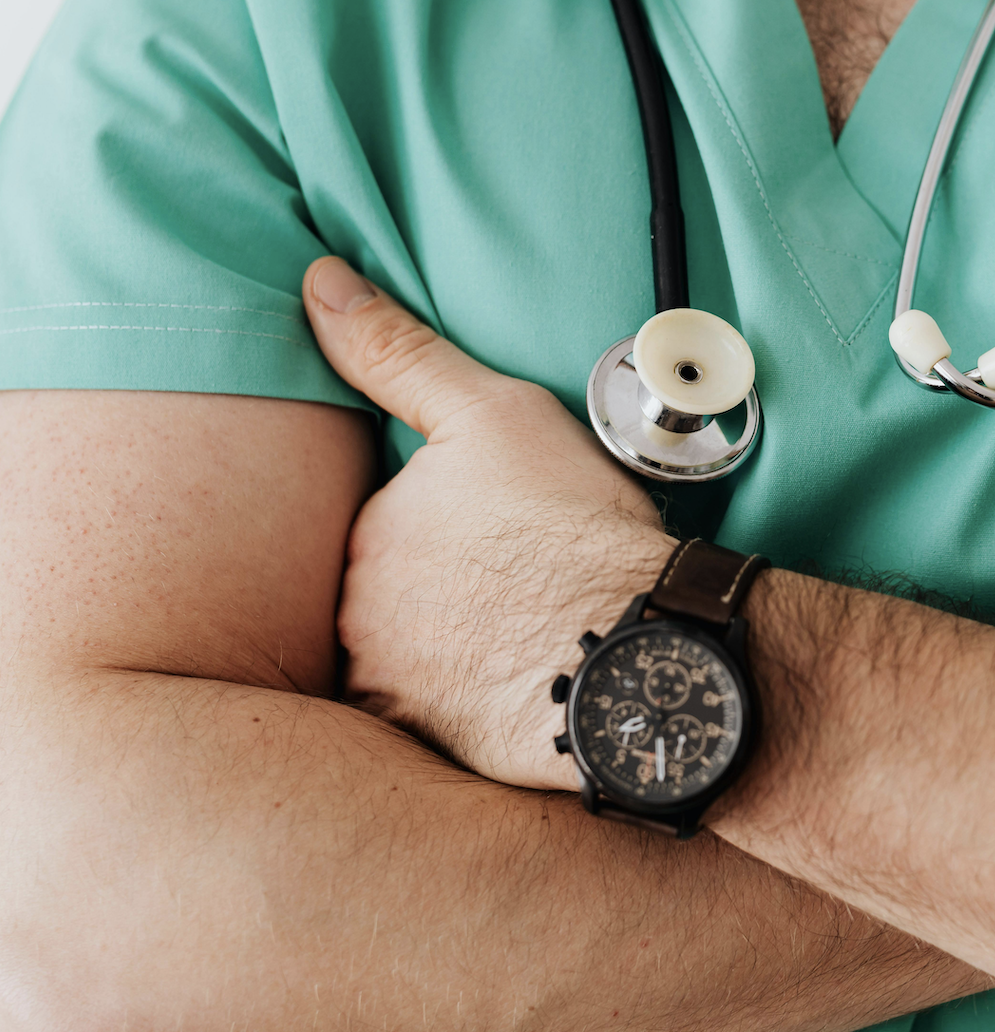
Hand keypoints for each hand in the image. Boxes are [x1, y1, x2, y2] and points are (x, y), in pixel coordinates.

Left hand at [303, 257, 674, 788]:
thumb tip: (320, 285)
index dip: (458, 527)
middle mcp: (360, 614)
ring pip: (413, 660)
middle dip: (448, 592)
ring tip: (532, 637)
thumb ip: (398, 353)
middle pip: (395, 596)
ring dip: (455, 651)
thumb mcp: (492, 412)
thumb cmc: (576, 527)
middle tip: (525, 587)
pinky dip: (468, 705)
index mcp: (370, 533)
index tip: (514, 534)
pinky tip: (520, 687)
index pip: (393, 525)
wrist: (637, 646)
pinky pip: (436, 720)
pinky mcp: (433, 746)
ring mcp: (393, 687)